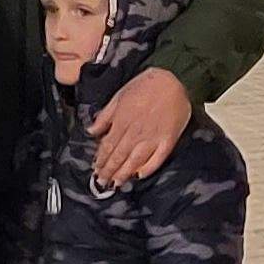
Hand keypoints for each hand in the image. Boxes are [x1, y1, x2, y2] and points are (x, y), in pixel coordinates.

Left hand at [88, 70, 195, 184]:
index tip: (96, 169)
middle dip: (109, 171)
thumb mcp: (119, 96)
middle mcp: (136, 133)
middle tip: (102, 182)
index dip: (101, 160)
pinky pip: (157, 159)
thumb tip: (91, 131)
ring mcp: (153, 138)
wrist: (172, 80)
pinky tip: (140, 176)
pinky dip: (148, 169)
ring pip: (135, 161)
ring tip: (117, 183)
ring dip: (124, 174)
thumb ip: (105, 116)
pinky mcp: (168, 141)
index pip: (108, 146)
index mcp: (122, 121)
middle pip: (119, 156)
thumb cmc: (145, 85)